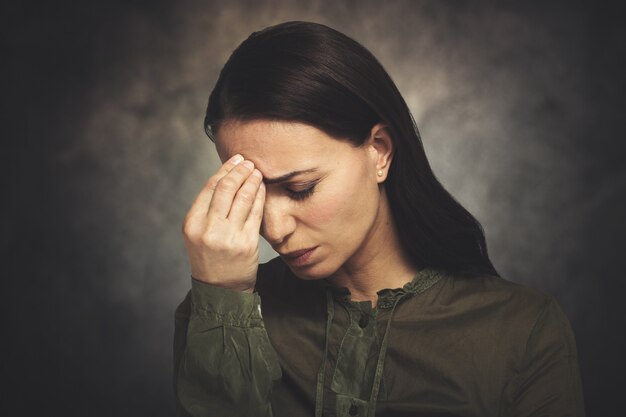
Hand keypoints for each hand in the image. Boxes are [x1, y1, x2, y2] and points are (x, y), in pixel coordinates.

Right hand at [182, 154, 264, 291]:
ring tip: (258, 172)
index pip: (210, 187)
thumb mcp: (198, 234)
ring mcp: (227, 236)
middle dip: (240, 171)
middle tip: (249, 162)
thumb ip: (208, 209)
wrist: (220, 290)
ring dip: (252, 180)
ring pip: (243, 198)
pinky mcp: (246, 244)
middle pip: (226, 188)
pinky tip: (263, 189)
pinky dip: (260, 197)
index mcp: (192, 223)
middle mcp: (208, 229)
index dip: (225, 170)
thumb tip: (227, 177)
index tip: (236, 160)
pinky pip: (256, 213)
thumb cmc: (211, 258)